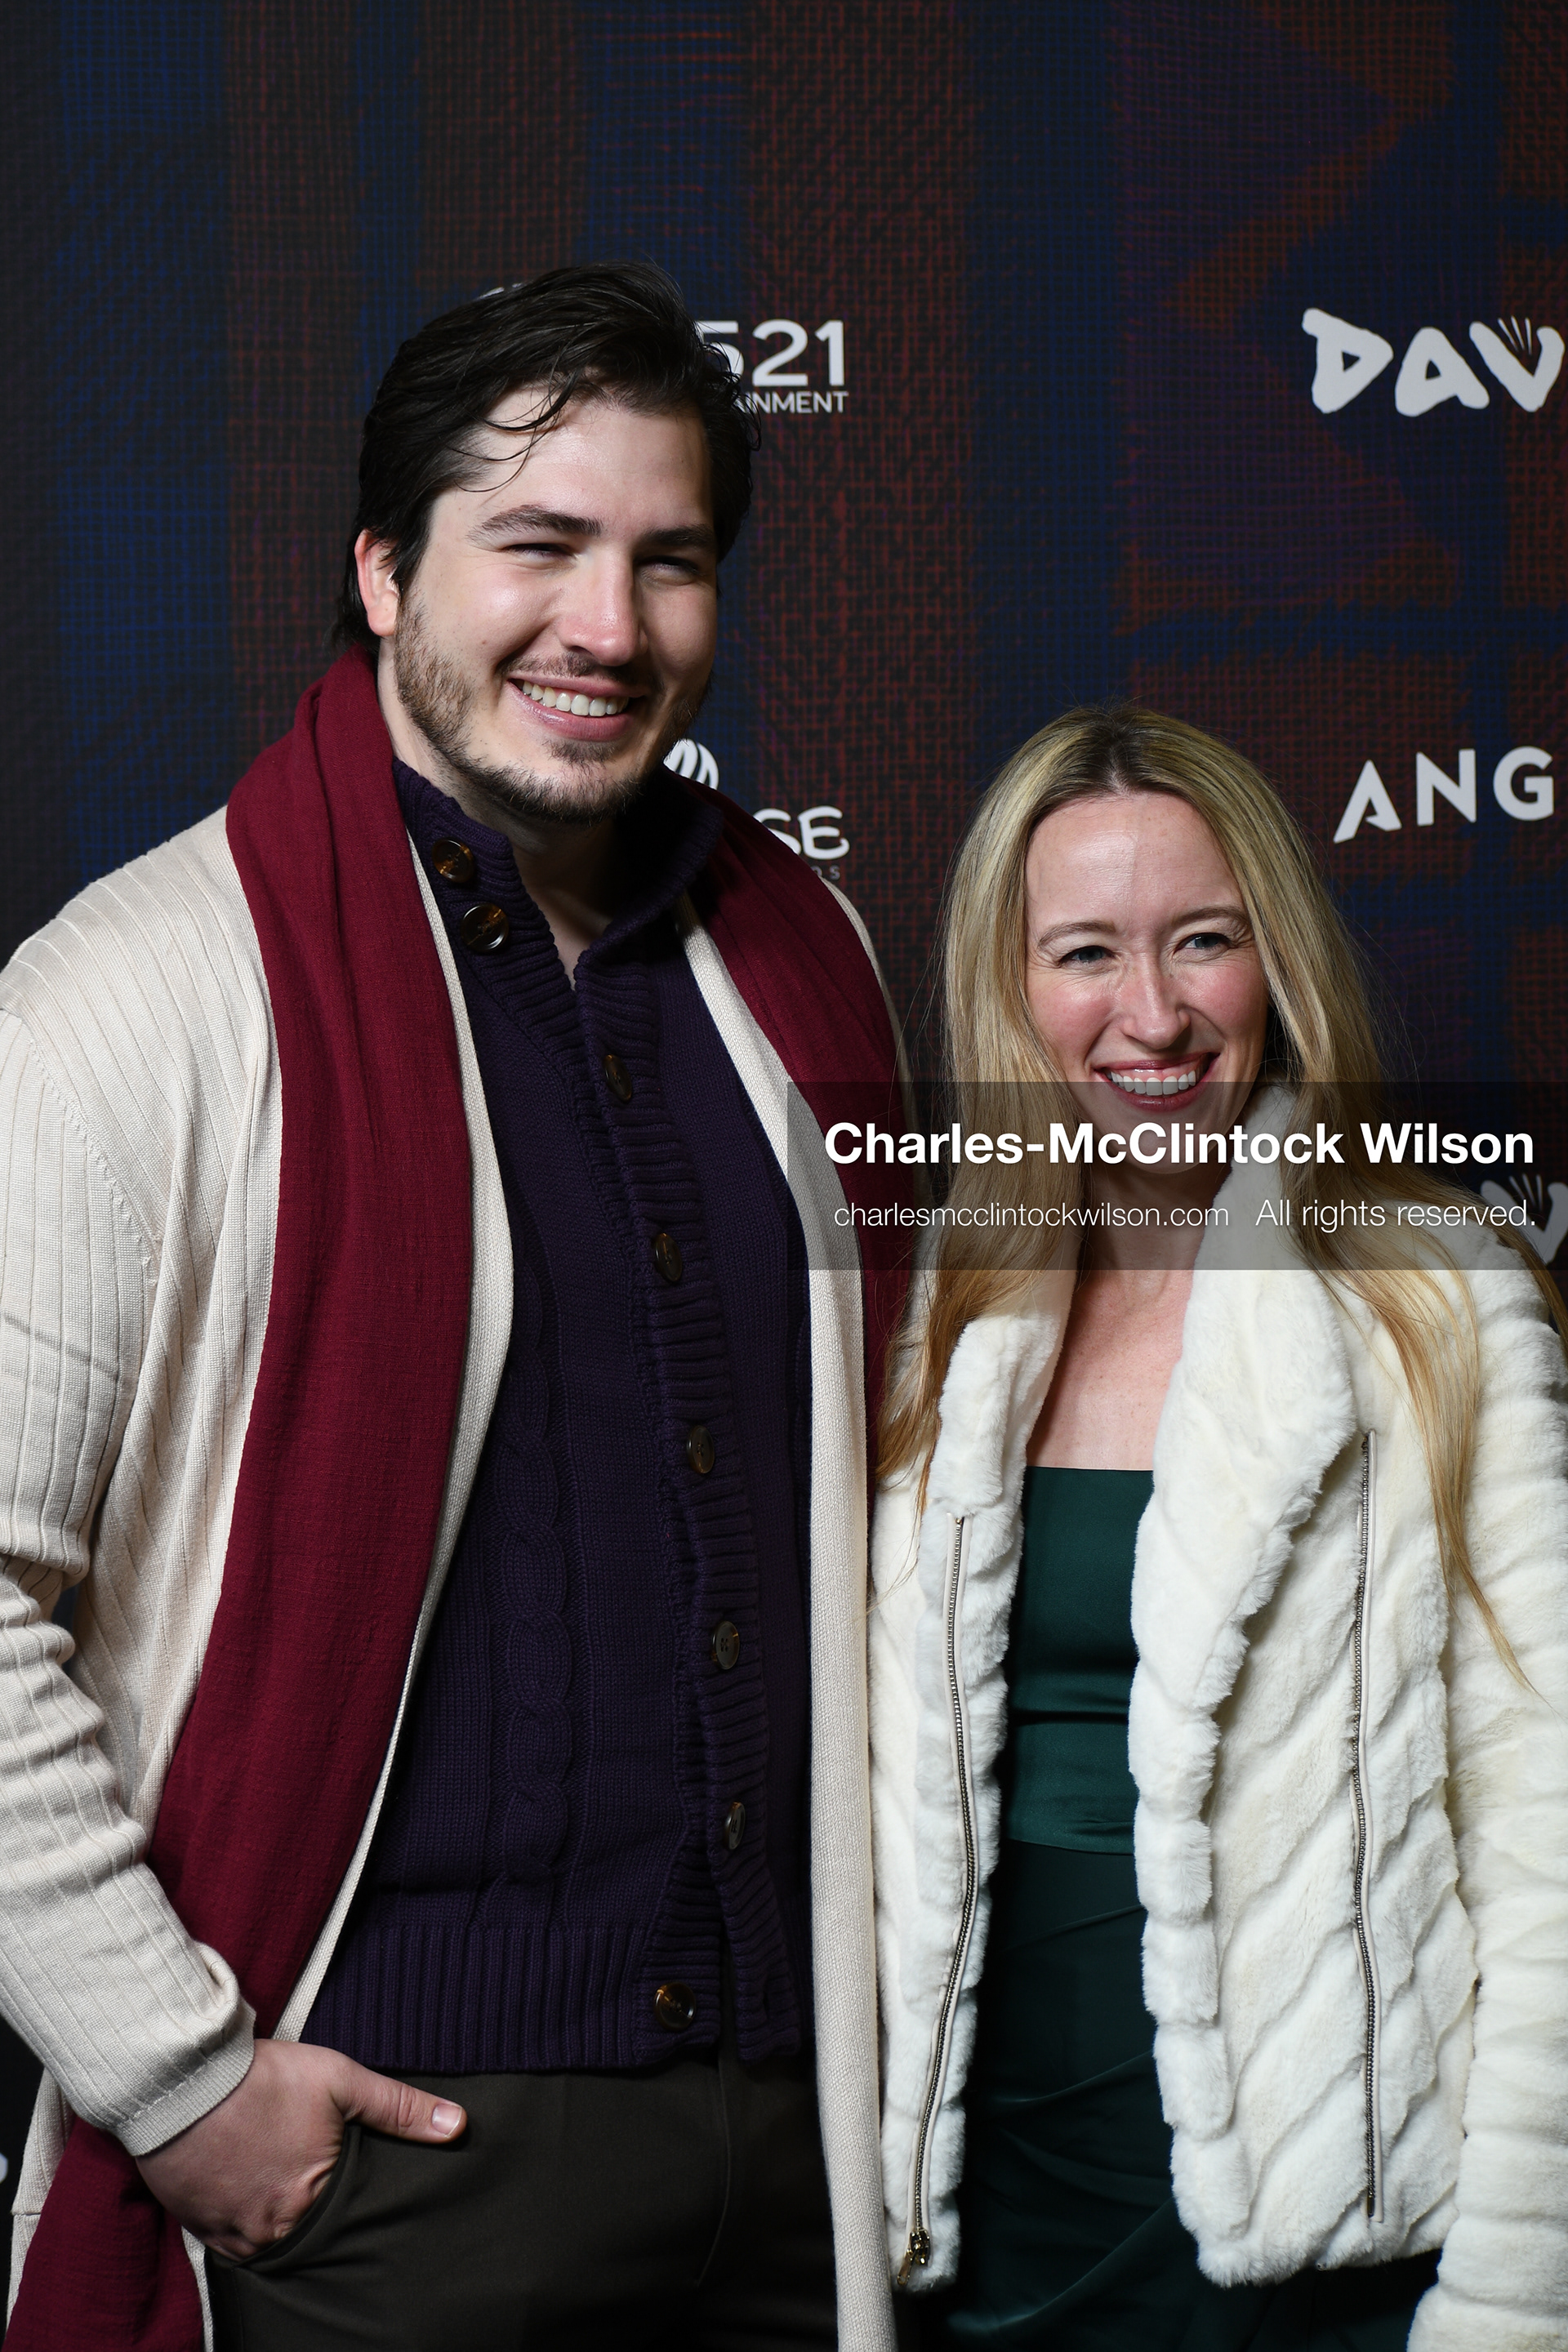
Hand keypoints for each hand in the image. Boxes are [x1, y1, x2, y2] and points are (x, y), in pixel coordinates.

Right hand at [135, 2037, 465, 2259]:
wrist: (182, 2080)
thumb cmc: (264, 2078)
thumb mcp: (341, 2080)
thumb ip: (400, 2108)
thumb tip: (459, 2126)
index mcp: (312, 2200)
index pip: (350, 2218)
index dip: (353, 2199)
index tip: (350, 2179)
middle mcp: (273, 2229)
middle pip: (309, 2232)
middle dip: (317, 2213)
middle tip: (314, 2181)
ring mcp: (233, 2232)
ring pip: (270, 2239)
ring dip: (280, 2219)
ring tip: (284, 2186)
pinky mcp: (200, 2226)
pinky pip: (232, 2240)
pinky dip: (245, 2221)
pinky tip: (252, 2191)